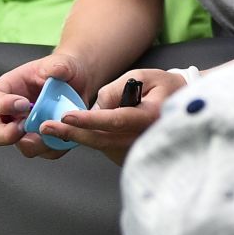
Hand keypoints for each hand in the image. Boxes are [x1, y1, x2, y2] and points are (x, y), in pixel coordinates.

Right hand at [0, 51, 93, 158]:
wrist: (80, 83)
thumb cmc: (63, 70)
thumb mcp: (61, 63)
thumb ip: (57, 65)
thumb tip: (56, 70)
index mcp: (5, 91)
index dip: (0, 105)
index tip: (23, 103)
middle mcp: (10, 115)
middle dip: (3, 136)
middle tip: (24, 127)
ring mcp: (25, 132)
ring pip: (21, 148)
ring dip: (38, 142)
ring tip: (54, 127)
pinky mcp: (44, 142)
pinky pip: (46, 152)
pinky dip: (57, 145)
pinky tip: (67, 131)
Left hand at [50, 67, 183, 165]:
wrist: (187, 108)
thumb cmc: (165, 88)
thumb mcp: (145, 76)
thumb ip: (118, 88)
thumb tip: (98, 106)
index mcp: (150, 117)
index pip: (115, 120)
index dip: (89, 119)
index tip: (68, 116)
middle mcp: (144, 138)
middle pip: (101, 139)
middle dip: (72, 133)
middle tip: (46, 127)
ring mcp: (138, 152)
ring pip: (101, 144)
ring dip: (79, 135)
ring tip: (61, 125)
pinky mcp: (131, 157)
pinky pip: (105, 147)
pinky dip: (92, 138)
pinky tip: (85, 129)